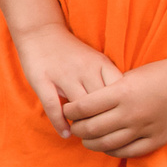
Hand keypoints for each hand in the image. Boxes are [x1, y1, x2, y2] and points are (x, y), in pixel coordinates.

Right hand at [6, 19, 118, 140]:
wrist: (40, 31)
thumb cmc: (72, 52)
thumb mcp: (96, 61)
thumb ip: (109, 80)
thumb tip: (125, 107)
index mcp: (101, 64)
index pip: (118, 93)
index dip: (121, 111)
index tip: (122, 124)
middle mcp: (84, 69)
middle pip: (100, 103)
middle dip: (103, 122)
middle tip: (104, 136)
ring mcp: (62, 75)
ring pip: (78, 107)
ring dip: (82, 125)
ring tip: (85, 136)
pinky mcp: (42, 79)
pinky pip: (53, 106)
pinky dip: (60, 123)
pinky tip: (65, 133)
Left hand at [62, 58, 166, 157]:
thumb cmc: (158, 74)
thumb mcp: (128, 76)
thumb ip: (108, 91)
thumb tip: (84, 103)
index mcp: (121, 93)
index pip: (84, 107)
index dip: (70, 111)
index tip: (67, 111)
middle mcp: (130, 113)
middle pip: (91, 129)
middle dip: (78, 129)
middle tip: (74, 126)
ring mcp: (144, 129)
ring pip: (107, 144)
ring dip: (91, 143)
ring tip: (86, 138)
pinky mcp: (156, 140)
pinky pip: (128, 152)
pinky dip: (112, 151)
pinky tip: (106, 146)